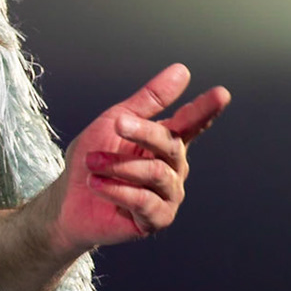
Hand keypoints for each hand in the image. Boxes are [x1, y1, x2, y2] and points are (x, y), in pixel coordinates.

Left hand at [46, 63, 229, 251]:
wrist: (69, 201)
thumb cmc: (93, 159)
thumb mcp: (116, 121)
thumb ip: (149, 100)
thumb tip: (182, 71)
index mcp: (167, 142)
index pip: (191, 123)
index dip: (205, 109)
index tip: (222, 93)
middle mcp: (174, 168)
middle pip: (170, 145)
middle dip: (143, 133)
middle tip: (117, 124)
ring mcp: (168, 195)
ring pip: (155, 173)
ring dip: (119, 165)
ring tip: (92, 162)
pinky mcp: (156, 220)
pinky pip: (144, 201)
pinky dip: (117, 190)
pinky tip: (96, 184)